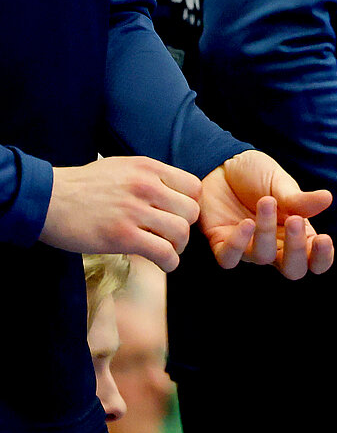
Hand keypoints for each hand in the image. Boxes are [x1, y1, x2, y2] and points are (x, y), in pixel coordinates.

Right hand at [40, 157, 201, 270]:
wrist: (46, 200)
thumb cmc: (81, 186)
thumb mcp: (121, 168)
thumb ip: (148, 178)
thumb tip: (170, 193)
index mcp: (148, 168)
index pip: (193, 187)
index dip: (190, 204)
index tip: (179, 215)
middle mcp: (146, 186)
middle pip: (191, 211)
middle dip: (186, 227)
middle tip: (173, 237)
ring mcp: (134, 211)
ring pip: (180, 232)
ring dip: (178, 247)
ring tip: (167, 251)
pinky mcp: (122, 236)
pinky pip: (162, 252)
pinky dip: (169, 262)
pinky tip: (163, 264)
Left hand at [198, 150, 333, 277]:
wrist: (222, 165)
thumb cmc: (258, 176)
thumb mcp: (282, 183)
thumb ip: (300, 199)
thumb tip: (327, 198)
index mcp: (298, 233)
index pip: (316, 260)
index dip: (322, 257)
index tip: (323, 238)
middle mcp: (275, 246)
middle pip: (292, 270)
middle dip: (296, 250)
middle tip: (295, 221)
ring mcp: (249, 248)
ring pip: (263, 257)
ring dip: (266, 231)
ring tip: (267, 201)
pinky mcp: (222, 243)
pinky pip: (229, 258)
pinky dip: (238, 244)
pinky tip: (246, 222)